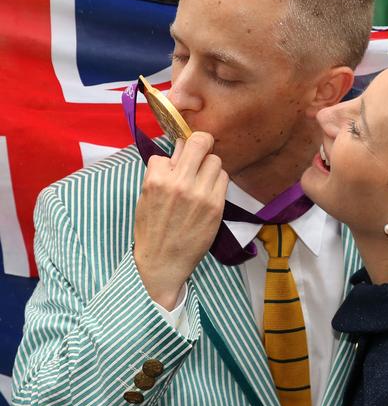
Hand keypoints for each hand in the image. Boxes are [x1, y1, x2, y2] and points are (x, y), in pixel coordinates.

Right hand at [134, 132, 228, 309]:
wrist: (162, 262)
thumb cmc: (152, 230)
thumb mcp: (146, 197)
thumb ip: (162, 172)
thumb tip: (179, 148)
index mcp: (156, 179)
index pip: (171, 148)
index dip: (175, 154)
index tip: (177, 162)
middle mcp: (180, 183)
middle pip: (200, 142)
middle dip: (200, 142)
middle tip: (199, 150)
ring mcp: (200, 194)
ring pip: (215, 160)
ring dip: (209, 166)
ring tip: (201, 179)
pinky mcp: (216, 206)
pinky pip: (223, 178)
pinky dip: (217, 180)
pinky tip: (208, 191)